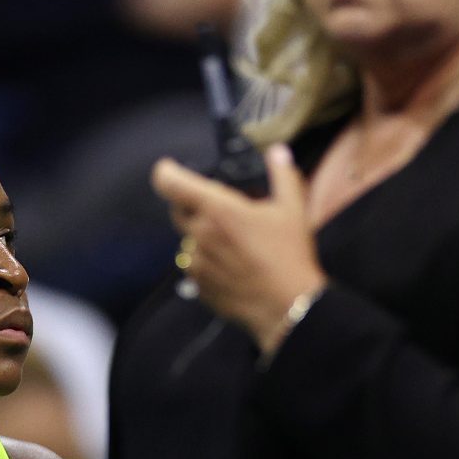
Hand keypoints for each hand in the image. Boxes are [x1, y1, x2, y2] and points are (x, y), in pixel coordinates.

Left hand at [153, 144, 326, 357]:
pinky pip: (193, 264)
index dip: (165, 172)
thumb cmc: (289, 256)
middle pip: (178, 209)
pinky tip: (232, 264)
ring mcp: (196, 262)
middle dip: (192, 203)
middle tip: (220, 208)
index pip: (169, 182)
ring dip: (202, 234)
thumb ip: (282, 174)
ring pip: (188, 238)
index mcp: (217, 209)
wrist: (287, 306)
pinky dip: (206, 260)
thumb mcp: (292, 209)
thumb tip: (277, 152)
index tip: (170, 169)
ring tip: (233, 241)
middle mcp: (199, 234)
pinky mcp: (198, 285)